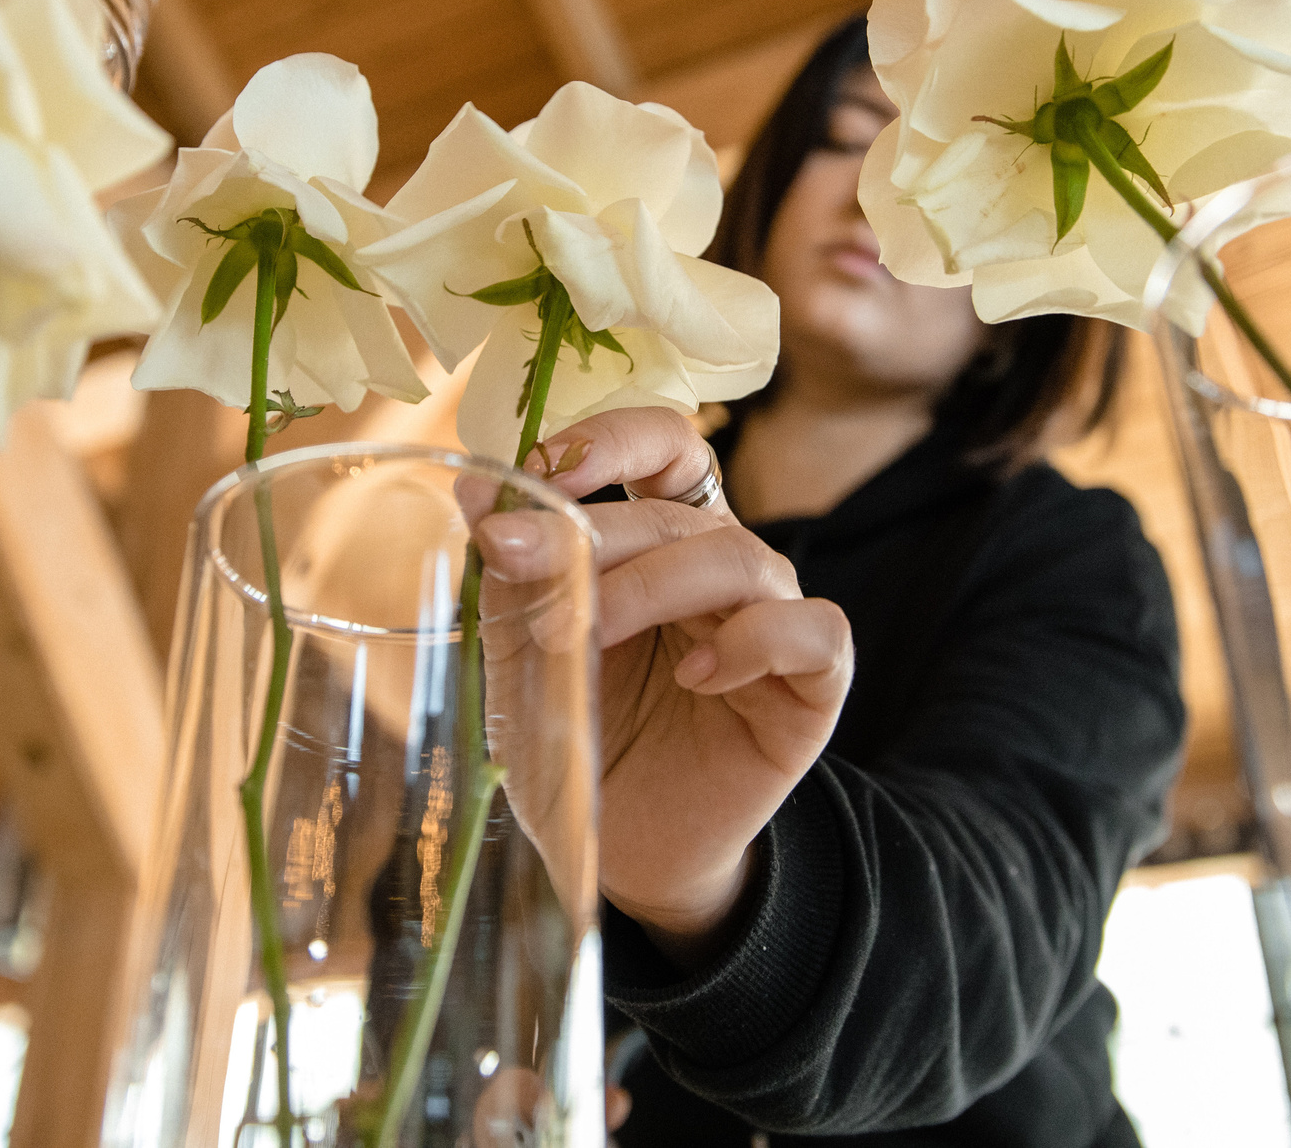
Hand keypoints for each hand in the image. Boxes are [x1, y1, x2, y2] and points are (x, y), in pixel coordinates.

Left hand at [484, 408, 851, 966]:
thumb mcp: (525, 657)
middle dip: (593, 531)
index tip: (539, 467)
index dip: (611, 440)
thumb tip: (477, 492)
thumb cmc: (579, 741)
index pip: (663, 447)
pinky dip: (755, 640)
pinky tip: (696, 676)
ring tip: (587, 635)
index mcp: (660, 541)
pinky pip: (813, 631)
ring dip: (651, 585)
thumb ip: (513, 579)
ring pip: (739, 558)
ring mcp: (775, 619)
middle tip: (520, 563)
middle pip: (677, 511)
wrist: (625, 851)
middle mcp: (722, 565)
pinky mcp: (814, 685)